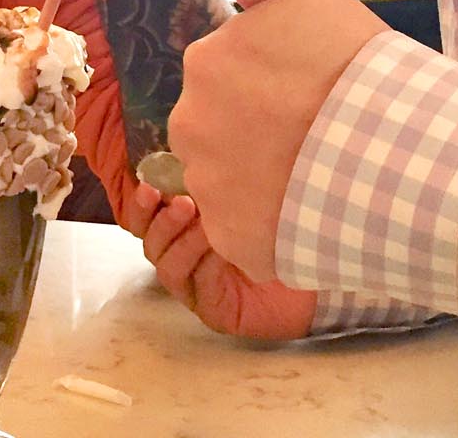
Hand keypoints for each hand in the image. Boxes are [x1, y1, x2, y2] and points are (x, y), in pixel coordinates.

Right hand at [121, 181, 314, 338]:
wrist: (315, 272)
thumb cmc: (281, 227)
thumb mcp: (246, 196)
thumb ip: (219, 180)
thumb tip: (197, 148)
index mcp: (185, 228)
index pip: (150, 218)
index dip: (143, 204)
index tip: (149, 185)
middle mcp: (184, 256)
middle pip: (151, 242)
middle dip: (159, 222)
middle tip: (181, 203)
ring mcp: (195, 285)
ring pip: (166, 266)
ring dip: (180, 242)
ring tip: (203, 224)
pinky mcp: (210, 309)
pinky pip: (195, 285)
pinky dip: (203, 264)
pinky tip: (221, 249)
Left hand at [169, 0, 388, 281]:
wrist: (406, 160)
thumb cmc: (360, 68)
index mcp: (205, 63)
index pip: (226, 75)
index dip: (273, 83)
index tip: (314, 89)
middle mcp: (190, 126)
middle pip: (218, 128)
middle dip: (258, 129)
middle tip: (320, 131)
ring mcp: (209, 189)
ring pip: (228, 179)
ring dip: (264, 177)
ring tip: (322, 172)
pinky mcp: (232, 241)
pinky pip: (243, 228)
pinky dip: (272, 222)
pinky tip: (313, 209)